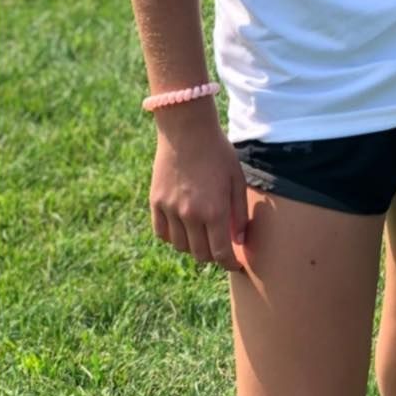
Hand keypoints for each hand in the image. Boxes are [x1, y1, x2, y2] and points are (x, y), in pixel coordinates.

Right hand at [149, 107, 250, 270]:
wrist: (187, 131)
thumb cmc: (217, 152)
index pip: (221, 253)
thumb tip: (240, 241)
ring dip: (193, 247)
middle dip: (213, 256)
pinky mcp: (156, 203)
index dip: (230, 263)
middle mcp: (190, 216)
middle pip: (200, 254)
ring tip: (203, 236)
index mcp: (214, 211)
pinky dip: (173, 236)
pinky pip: (162, 233)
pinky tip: (183, 228)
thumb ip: (239, 213)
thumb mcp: (237, 180)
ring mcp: (170, 210)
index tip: (235, 264)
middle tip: (220, 249)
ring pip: (181, 246)